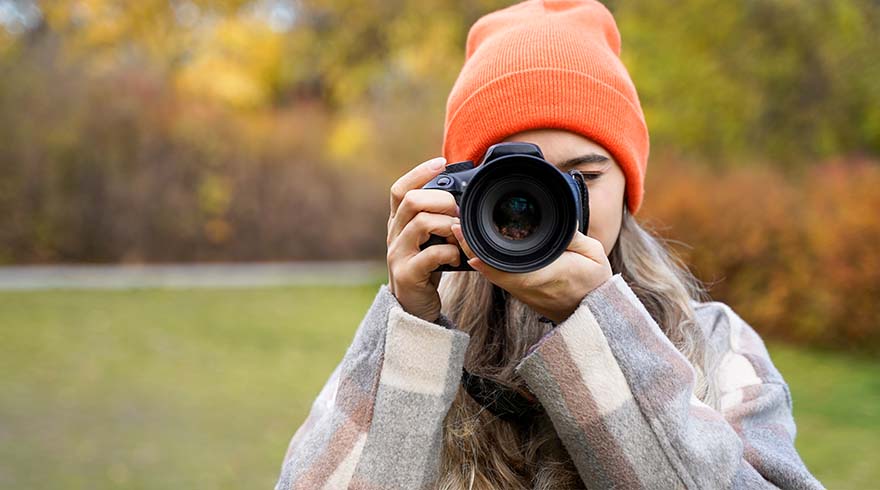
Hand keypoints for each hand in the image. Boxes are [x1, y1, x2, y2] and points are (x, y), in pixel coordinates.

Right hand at [386, 156, 461, 321]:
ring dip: (447, 225)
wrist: (414, 308)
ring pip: (420, 223)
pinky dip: (450, 252)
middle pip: (411, 201)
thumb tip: (463, 196)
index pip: (400, 189)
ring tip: (458, 235)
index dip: (419, 173)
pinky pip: (431, 255)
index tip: (442, 162)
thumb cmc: (426, 268)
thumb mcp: (428, 240)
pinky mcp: (407, 274)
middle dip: (441, 200)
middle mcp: (394, 235)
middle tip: (458, 211)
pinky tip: (456, 257)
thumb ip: (437, 219)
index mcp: (399, 223)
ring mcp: (397, 255)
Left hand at [451, 224, 611, 323]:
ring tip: (461, 232)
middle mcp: (523, 284)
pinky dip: (483, 261)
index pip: (499, 262)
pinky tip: (476, 247)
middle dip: (468, 245)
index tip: (463, 229)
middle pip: (485, 265)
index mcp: (539, 274)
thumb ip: (572, 235)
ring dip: (473, 252)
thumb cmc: (593, 282)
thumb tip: (558, 216)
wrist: (592, 312)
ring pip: (487, 271)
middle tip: (455, 225)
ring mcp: (519, 289)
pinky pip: (496, 275)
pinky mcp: (520, 291)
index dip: (477, 247)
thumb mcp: (592, 253)